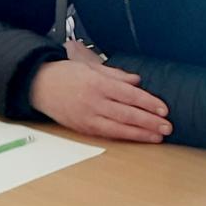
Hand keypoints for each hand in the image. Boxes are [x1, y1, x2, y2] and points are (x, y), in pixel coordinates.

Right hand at [30, 53, 171, 142]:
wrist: (38, 85)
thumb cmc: (64, 74)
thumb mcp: (90, 67)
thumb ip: (116, 75)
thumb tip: (137, 81)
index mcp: (97, 83)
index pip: (129, 94)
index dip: (149, 102)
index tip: (164, 109)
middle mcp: (93, 101)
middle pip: (127, 113)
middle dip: (150, 121)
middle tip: (167, 126)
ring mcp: (87, 117)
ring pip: (119, 128)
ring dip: (141, 133)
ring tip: (157, 136)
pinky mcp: (82, 128)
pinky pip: (107, 134)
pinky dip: (124, 137)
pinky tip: (137, 138)